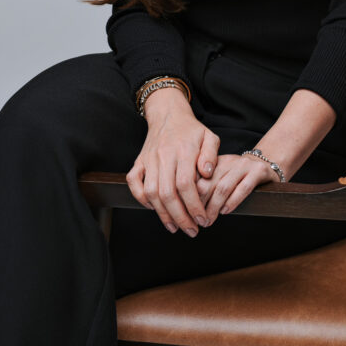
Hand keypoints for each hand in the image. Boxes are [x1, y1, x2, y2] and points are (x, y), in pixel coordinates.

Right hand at [126, 88, 219, 236]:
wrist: (168, 114)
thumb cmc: (191, 130)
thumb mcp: (209, 137)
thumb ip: (211, 155)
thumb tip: (207, 175)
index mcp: (183, 150)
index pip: (186, 184)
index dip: (194, 205)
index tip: (203, 219)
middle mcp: (164, 156)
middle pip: (168, 193)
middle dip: (180, 217)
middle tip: (191, 230)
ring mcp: (149, 159)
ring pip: (151, 192)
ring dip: (162, 213)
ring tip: (175, 226)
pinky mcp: (139, 161)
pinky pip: (133, 182)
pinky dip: (140, 197)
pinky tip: (153, 208)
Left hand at [195, 153, 277, 224]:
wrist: (266, 165)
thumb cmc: (238, 177)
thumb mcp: (220, 176)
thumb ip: (205, 186)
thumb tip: (186, 207)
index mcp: (215, 161)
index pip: (197, 178)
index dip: (190, 197)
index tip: (187, 213)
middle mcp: (228, 160)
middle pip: (208, 183)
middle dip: (200, 205)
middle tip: (198, 220)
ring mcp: (243, 165)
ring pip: (223, 187)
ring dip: (214, 207)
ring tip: (209, 221)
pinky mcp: (258, 171)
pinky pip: (243, 188)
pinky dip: (232, 202)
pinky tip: (225, 212)